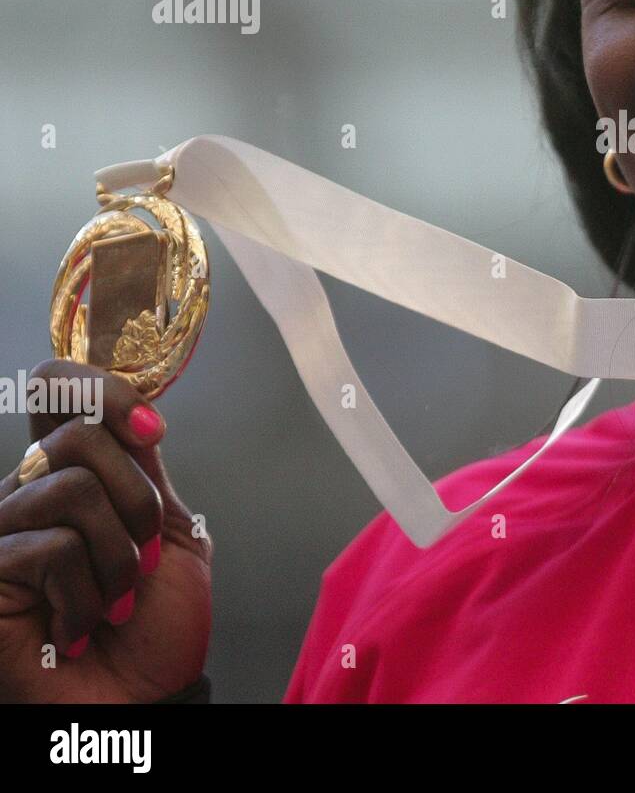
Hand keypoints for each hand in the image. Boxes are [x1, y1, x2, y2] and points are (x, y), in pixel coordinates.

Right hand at [0, 359, 211, 702]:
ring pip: (69, 488)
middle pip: (76, 436)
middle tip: (145, 558)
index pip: (57, 389)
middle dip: (135, 501)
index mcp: (75, 474)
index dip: (101, 388)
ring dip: (116, 554)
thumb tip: (136, 409)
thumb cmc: (156, 624)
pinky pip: (49, 547)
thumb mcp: (168, 531)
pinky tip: (77, 628)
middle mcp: (28, 495)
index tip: (153, 430)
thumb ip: (146, 469)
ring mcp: (1, 533)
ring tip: (116, 600)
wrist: (146, 697)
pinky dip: (86, 593)